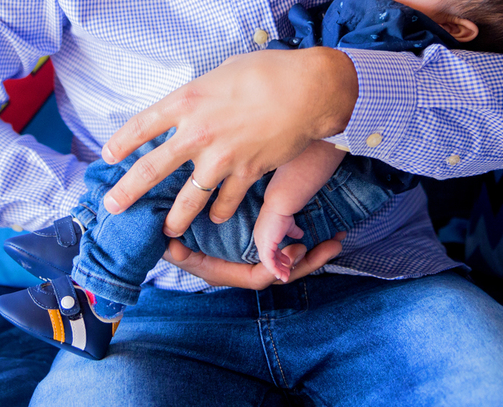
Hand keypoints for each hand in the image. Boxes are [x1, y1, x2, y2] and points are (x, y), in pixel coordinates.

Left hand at [100, 47, 357, 236]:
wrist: (308, 90)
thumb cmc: (268, 71)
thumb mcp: (222, 73)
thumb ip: (202, 95)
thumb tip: (194, 106)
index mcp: (186, 101)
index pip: (141, 126)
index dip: (120, 143)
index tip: (108, 157)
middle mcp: (196, 132)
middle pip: (151, 169)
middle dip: (127, 192)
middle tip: (112, 206)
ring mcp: (220, 157)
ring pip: (188, 199)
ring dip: (174, 218)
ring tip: (166, 231)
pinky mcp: (246, 172)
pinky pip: (226, 201)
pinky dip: (220, 212)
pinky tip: (216, 218)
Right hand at [163, 232, 345, 288]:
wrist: (165, 225)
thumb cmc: (169, 235)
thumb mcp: (170, 243)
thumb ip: (174, 249)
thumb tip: (173, 250)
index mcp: (225, 271)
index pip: (258, 277)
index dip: (279, 267)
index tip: (297, 248)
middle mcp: (241, 265)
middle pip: (282, 271)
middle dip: (309, 261)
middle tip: (333, 244)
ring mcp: (252, 252)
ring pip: (287, 258)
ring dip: (313, 250)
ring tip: (337, 237)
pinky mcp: (258, 237)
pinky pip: (283, 241)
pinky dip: (302, 234)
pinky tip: (324, 224)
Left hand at [253, 210, 304, 281]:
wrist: (280, 205)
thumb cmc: (284, 212)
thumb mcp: (289, 225)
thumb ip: (293, 231)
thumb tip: (301, 235)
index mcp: (263, 234)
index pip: (269, 250)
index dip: (278, 257)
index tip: (287, 262)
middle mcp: (259, 239)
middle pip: (267, 258)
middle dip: (278, 266)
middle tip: (286, 273)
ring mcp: (261, 242)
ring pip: (268, 262)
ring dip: (277, 270)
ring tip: (285, 277)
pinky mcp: (265, 246)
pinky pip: (268, 263)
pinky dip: (274, 270)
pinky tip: (281, 274)